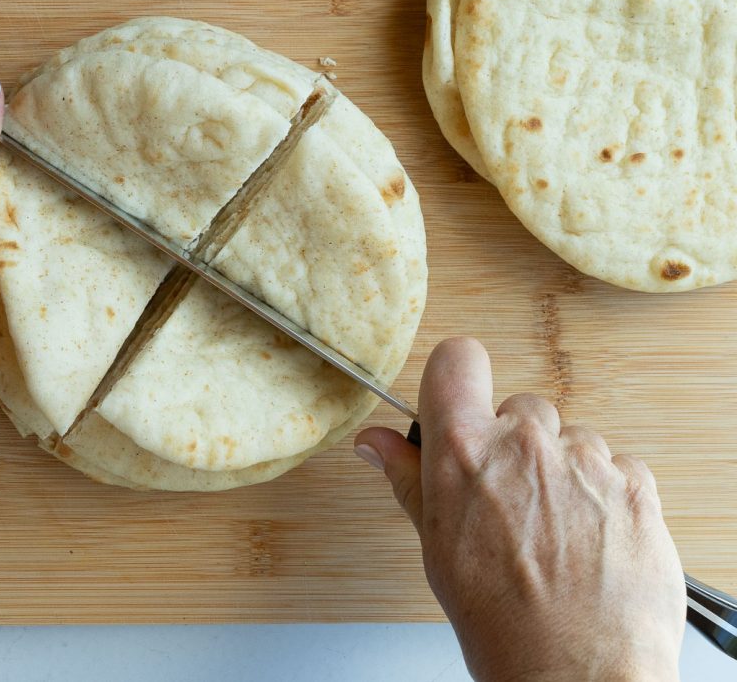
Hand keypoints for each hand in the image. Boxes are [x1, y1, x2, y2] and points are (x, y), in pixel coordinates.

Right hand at [355, 338, 684, 681]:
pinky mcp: (634, 482)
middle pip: (519, 408)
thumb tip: (375, 443)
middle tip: (514, 501)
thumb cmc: (502, 620)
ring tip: (558, 530)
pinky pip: (616, 464)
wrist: (579, 673)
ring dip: (564, 471)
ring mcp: (585, 459)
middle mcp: (525, 442)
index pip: (456, 359)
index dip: (457, 376)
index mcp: (464, 450)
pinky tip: (592, 537)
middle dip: (517, 445)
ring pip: (571, 439)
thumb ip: (408, 478)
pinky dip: (606, 492)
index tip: (461, 399)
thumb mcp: (436, 545)